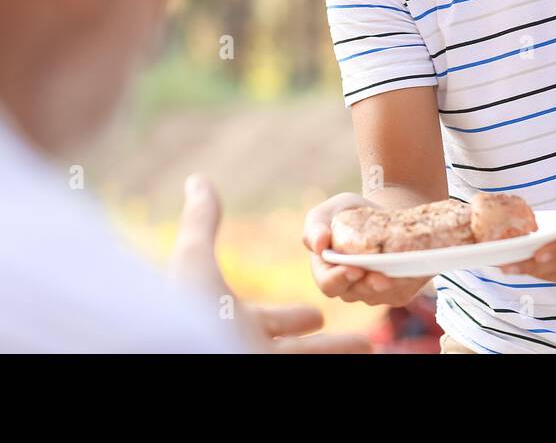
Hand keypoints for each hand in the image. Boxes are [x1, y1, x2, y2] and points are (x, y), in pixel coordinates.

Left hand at [172, 174, 370, 352]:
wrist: (184, 354)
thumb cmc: (188, 312)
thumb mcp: (194, 260)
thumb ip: (200, 223)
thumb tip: (197, 179)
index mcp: (234, 325)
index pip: (272, 323)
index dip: (295, 319)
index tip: (317, 316)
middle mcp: (249, 350)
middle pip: (298, 351)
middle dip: (329, 346)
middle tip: (358, 341)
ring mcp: (264, 365)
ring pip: (312, 360)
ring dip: (342, 354)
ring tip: (371, 349)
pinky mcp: (279, 375)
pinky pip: (314, 366)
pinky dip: (341, 359)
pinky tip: (370, 356)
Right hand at [303, 192, 431, 306]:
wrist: (381, 213)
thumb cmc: (347, 212)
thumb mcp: (330, 210)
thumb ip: (316, 226)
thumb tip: (319, 245)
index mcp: (326, 271)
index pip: (328, 284)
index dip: (339, 279)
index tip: (353, 268)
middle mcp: (347, 287)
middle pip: (355, 294)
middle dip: (368, 285)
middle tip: (380, 277)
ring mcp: (371, 292)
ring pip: (379, 295)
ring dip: (389, 286)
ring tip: (398, 272)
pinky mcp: (395, 291)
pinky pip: (400, 292)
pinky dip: (407, 281)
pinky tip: (413, 270)